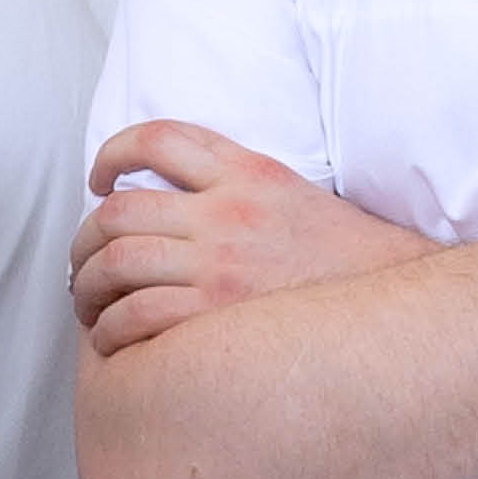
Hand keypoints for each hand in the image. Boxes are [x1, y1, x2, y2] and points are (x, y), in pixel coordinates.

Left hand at [74, 122, 435, 356]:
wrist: (397, 312)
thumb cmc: (346, 264)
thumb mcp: (297, 197)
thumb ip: (242, 186)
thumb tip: (182, 196)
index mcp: (248, 173)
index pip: (160, 138)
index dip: (113, 154)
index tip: (99, 183)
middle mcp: (228, 212)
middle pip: (119, 211)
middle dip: (84, 241)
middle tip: (80, 266)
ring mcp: (221, 264)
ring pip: (116, 263)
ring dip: (86, 287)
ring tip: (87, 306)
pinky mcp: (217, 315)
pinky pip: (136, 315)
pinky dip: (111, 330)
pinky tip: (112, 340)